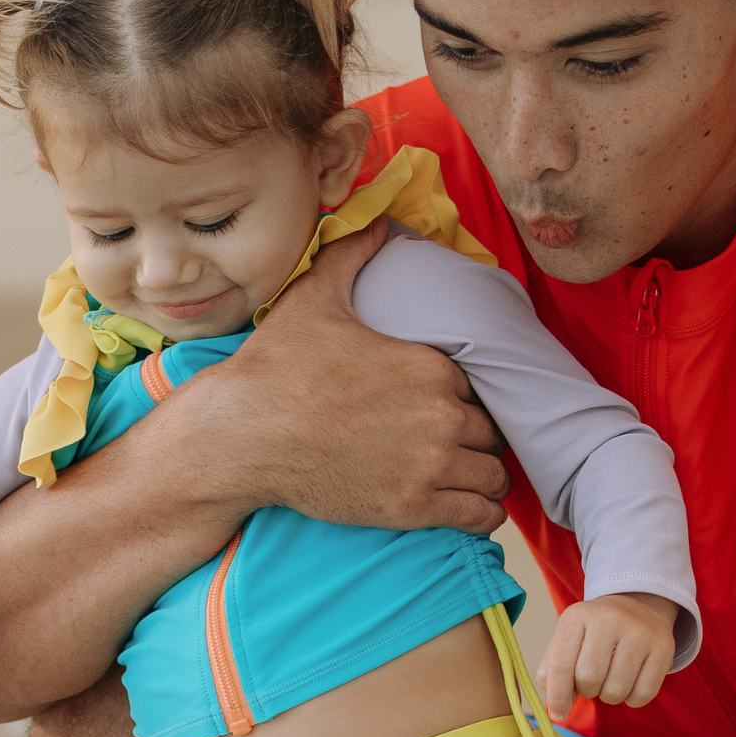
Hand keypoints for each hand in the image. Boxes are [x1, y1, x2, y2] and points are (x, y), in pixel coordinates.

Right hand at [205, 235, 508, 535]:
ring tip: (461, 475)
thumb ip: (353, 256)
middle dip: (475, 436)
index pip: (478, 385)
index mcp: (428, 366)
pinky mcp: (412, 507)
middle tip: (450, 441)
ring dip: (482, 475)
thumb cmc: (275, 369)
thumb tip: (379, 221)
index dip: (463, 396)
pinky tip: (464, 504)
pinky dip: (480, 512)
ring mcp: (429, 465)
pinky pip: (480, 515)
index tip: (444, 405)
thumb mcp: (315, 300)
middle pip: (492, 430)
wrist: (241, 436)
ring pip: (494, 476)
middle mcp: (440, 415)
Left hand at [536, 590, 679, 715]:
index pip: (560, 666)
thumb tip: (556, 707)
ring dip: (609, 696)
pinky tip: (630, 683)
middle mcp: (609, 620)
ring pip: (616, 691)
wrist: (638, 606)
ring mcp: (639, 633)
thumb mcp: (567, 639)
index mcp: (576, 616)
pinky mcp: (663, 648)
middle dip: (586, 691)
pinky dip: (632, 699)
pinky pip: (643, 694)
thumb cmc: (594, 633)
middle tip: (591, 681)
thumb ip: (552, 670)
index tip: (558, 715)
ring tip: (610, 679)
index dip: (557, 697)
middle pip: (589, 680)